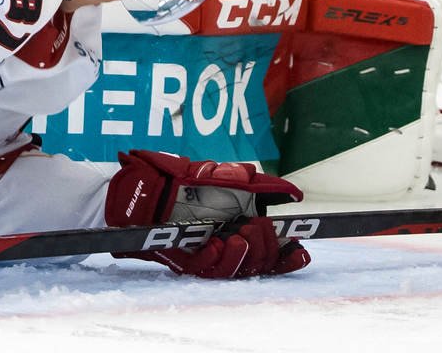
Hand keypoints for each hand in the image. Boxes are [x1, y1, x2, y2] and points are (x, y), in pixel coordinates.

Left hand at [105, 149, 309, 278]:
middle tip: (258, 227)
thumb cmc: (181, 181)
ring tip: (241, 237)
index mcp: (241, 226)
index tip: (300, 249)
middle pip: (259, 259)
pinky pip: (205, 267)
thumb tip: (290, 191)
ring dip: (244, 254)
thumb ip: (251, 182)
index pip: (272, 249)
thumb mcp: (219, 175)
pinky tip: (217, 245)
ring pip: (236, 266)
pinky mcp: (186, 259)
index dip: (288, 254)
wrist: (141, 188)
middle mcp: (228, 243)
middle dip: (265, 246)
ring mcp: (208, 252)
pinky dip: (215, 258)